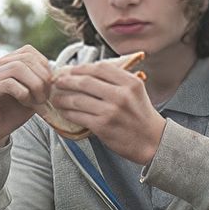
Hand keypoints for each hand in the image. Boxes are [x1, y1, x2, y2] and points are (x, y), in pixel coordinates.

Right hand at [0, 46, 54, 150]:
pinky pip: (10, 83)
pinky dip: (23, 93)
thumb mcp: (32, 94)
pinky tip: (26, 102)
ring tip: (38, 100)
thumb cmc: (11, 113)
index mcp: (6, 62)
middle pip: (26, 58)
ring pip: (18, 68)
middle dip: (42, 77)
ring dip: (35, 85)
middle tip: (46, 96)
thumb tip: (58, 75)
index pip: (29, 51)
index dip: (44, 66)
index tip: (50, 85)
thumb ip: (41, 81)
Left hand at [49, 59, 166, 163]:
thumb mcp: (136, 92)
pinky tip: (62, 111)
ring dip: (62, 98)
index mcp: (130, 82)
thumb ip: (118, 80)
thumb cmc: (141, 116)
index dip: (81, 67)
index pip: (100, 68)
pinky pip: (78, 116)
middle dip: (66, 80)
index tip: (71, 70)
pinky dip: (67, 112)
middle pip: (85, 81)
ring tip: (55, 97)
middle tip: (57, 81)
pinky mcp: (102, 126)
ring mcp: (111, 111)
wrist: (152, 142)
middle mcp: (121, 95)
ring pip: (78, 99)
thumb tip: (88, 72)